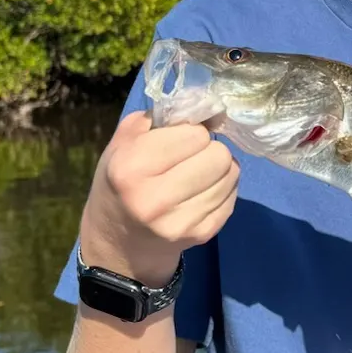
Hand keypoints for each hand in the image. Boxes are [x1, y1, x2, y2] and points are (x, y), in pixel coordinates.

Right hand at [80, 112, 238, 286]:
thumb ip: (157, 118)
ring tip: (199, 173)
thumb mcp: (122, 144)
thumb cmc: (120, 182)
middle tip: (193, 157)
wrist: (119, 243)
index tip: (180, 140)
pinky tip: (202, 192)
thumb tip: (207, 109)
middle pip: (218, 155)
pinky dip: (223, 189)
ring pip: (231, 175)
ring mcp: (180, 222)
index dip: (191, 132)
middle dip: (209, 150)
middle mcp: (155, 199)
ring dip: (220, 169)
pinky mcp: (201, 236)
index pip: (195, 134)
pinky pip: (232, 198)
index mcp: (131, 168)